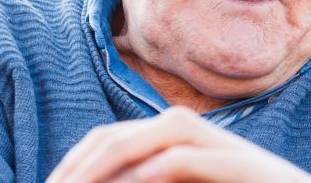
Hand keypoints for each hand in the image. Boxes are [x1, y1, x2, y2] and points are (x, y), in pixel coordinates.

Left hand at [45, 106, 310, 182]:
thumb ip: (151, 180)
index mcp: (170, 139)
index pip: (106, 140)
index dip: (72, 164)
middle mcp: (189, 132)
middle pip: (119, 137)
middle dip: (79, 167)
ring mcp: (216, 146)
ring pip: (153, 137)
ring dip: (110, 162)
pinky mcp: (238, 165)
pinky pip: (188, 159)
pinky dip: (159, 169)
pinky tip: (137, 181)